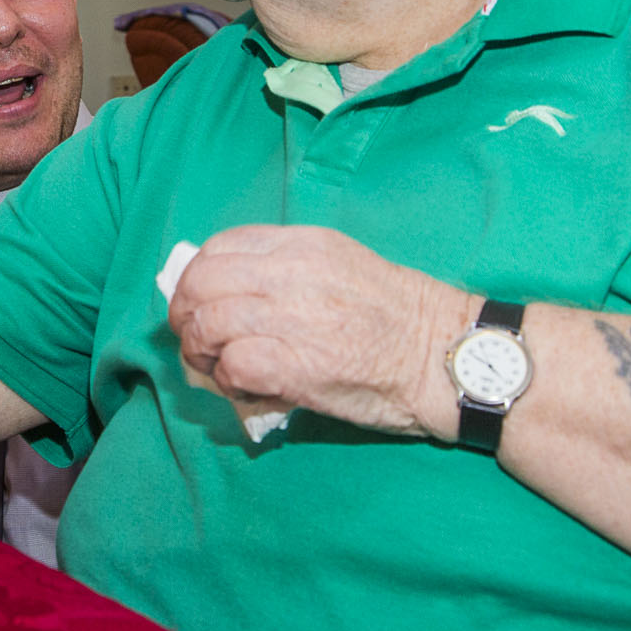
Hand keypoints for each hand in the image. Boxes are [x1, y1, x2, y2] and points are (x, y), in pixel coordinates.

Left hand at [165, 225, 476, 439]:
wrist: (446, 356)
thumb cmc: (398, 317)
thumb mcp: (341, 264)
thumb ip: (287, 270)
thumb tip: (229, 293)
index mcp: (303, 244)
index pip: (219, 246)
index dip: (195, 277)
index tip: (199, 301)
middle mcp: (293, 272)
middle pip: (201, 282)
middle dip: (185, 313)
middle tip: (195, 339)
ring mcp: (295, 317)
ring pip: (207, 323)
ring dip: (200, 350)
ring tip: (218, 367)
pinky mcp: (299, 365)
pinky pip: (233, 364)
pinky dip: (227, 378)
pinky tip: (245, 386)